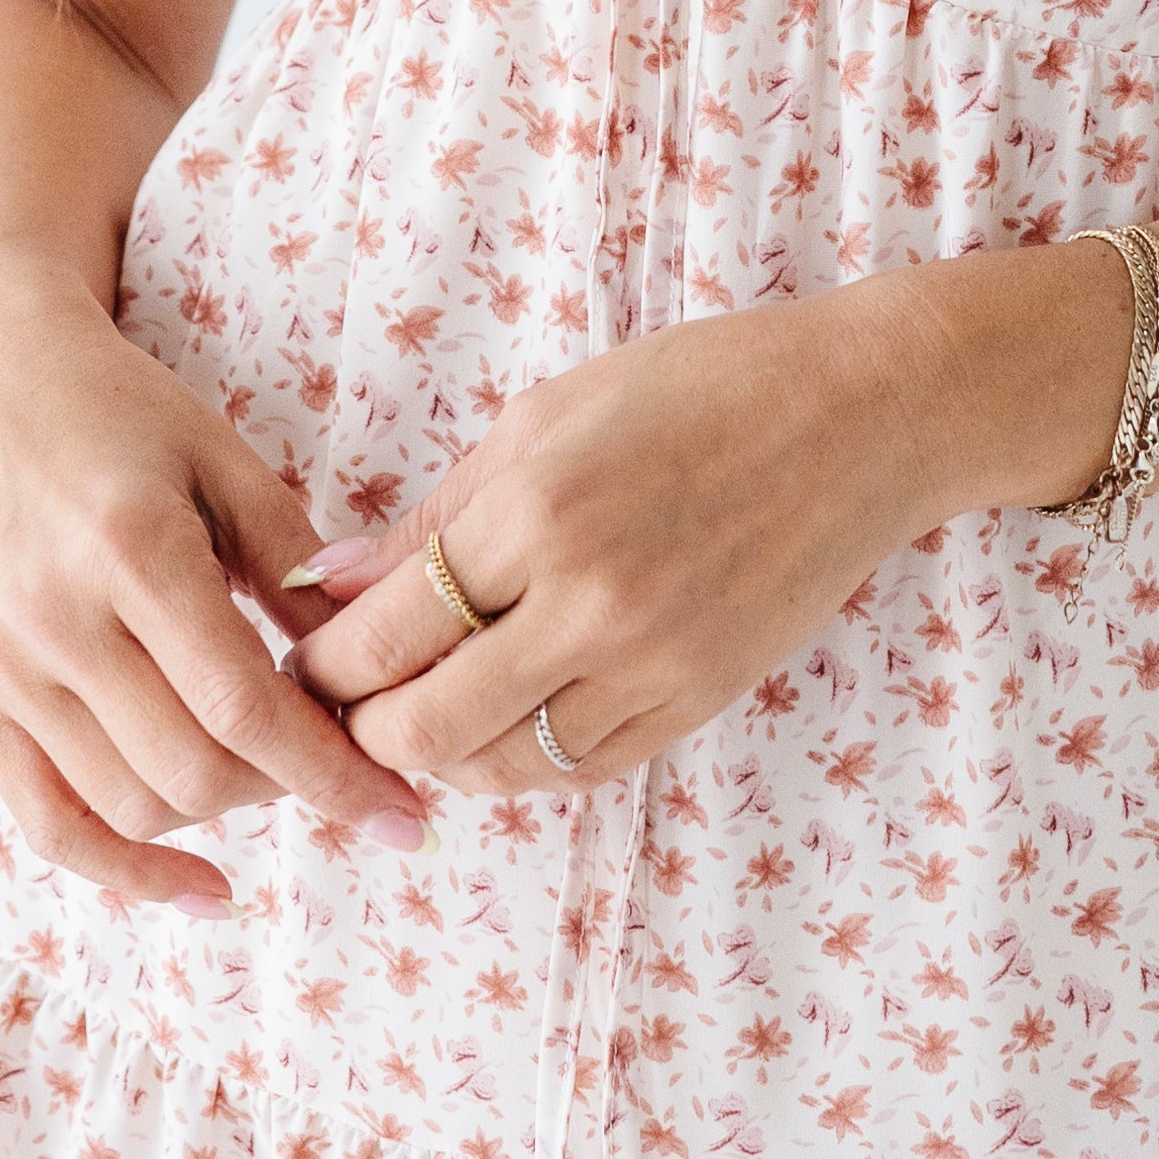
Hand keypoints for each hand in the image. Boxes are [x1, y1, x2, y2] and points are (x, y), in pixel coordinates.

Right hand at [0, 280, 425, 907]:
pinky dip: (125, 872)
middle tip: (344, 771)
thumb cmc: (125, 413)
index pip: (243, 704)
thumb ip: (298, 565)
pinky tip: (200, 885)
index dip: (330, 772)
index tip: (401, 814)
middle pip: (191, 767)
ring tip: (270, 776)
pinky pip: (48, 825)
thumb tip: (375, 662)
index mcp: (131, 550)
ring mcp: (3, 668)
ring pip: (128, 803)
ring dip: (219, 814)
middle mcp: (55, 620)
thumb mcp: (227, 461)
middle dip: (286, 790)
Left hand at [295, 259, 1124, 797]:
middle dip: (358, 732)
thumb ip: (435, 515)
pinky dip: (519, 761)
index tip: (297, 661)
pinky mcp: (697, 702)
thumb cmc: (698, 390)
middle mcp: (587, 605)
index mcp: (534, 514)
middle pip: (422, 727)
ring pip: (499, 766)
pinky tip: (497, 724)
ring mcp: (649, 665)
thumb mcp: (546, 418)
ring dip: (436, 756)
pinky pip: (578, 768)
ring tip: (411, 718)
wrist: (861, 418)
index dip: (319, 667)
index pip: (383, 636)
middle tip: (336, 711)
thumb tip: (323, 584)